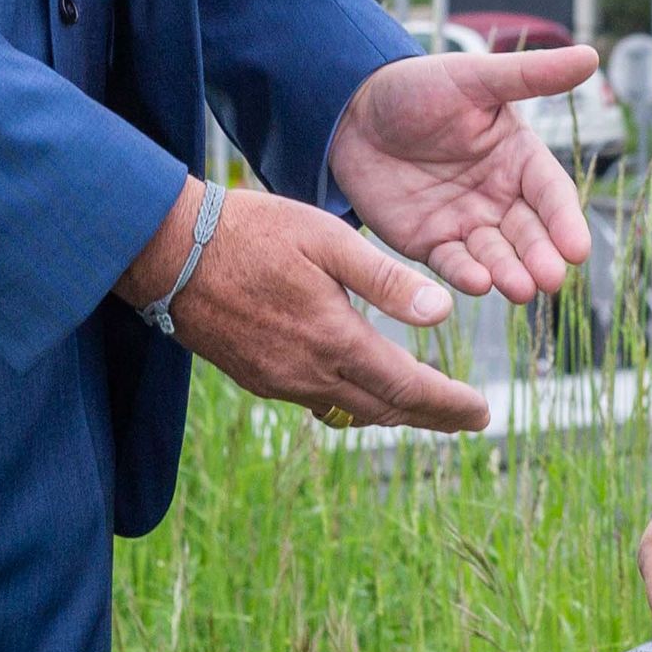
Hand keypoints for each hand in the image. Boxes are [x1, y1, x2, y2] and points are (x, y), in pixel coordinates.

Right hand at [119, 177, 489, 432]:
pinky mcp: (254, 377)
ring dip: (391, 412)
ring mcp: (277, 381)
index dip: (449, 404)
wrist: (167, 252)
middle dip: (430, 417)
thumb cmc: (252, 232)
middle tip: (468, 419)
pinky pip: (316, 402)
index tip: (483, 413)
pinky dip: (351, 401)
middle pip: (383, 410)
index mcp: (332, 339)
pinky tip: (361, 385)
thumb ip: (386, 280)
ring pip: (349, 410)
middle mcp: (306, 373)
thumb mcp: (327, 240)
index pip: (406, 387)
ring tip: (424, 407)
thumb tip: (443, 314)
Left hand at [327, 48, 597, 303]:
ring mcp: (466, 222)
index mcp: (519, 157)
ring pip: (496, 256)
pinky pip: (453, 263)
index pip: (551, 195)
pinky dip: (466, 276)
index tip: (579, 250)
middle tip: (551, 279)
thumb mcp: (475, 78)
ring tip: (520, 289)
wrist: (351, 111)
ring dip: (511, 273)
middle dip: (542, 257)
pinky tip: (478, 283)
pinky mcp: (430, 242)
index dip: (565, 222)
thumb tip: (591, 55)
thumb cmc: (418, 86)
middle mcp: (500, 195)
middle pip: (530, 233)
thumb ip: (531, 75)